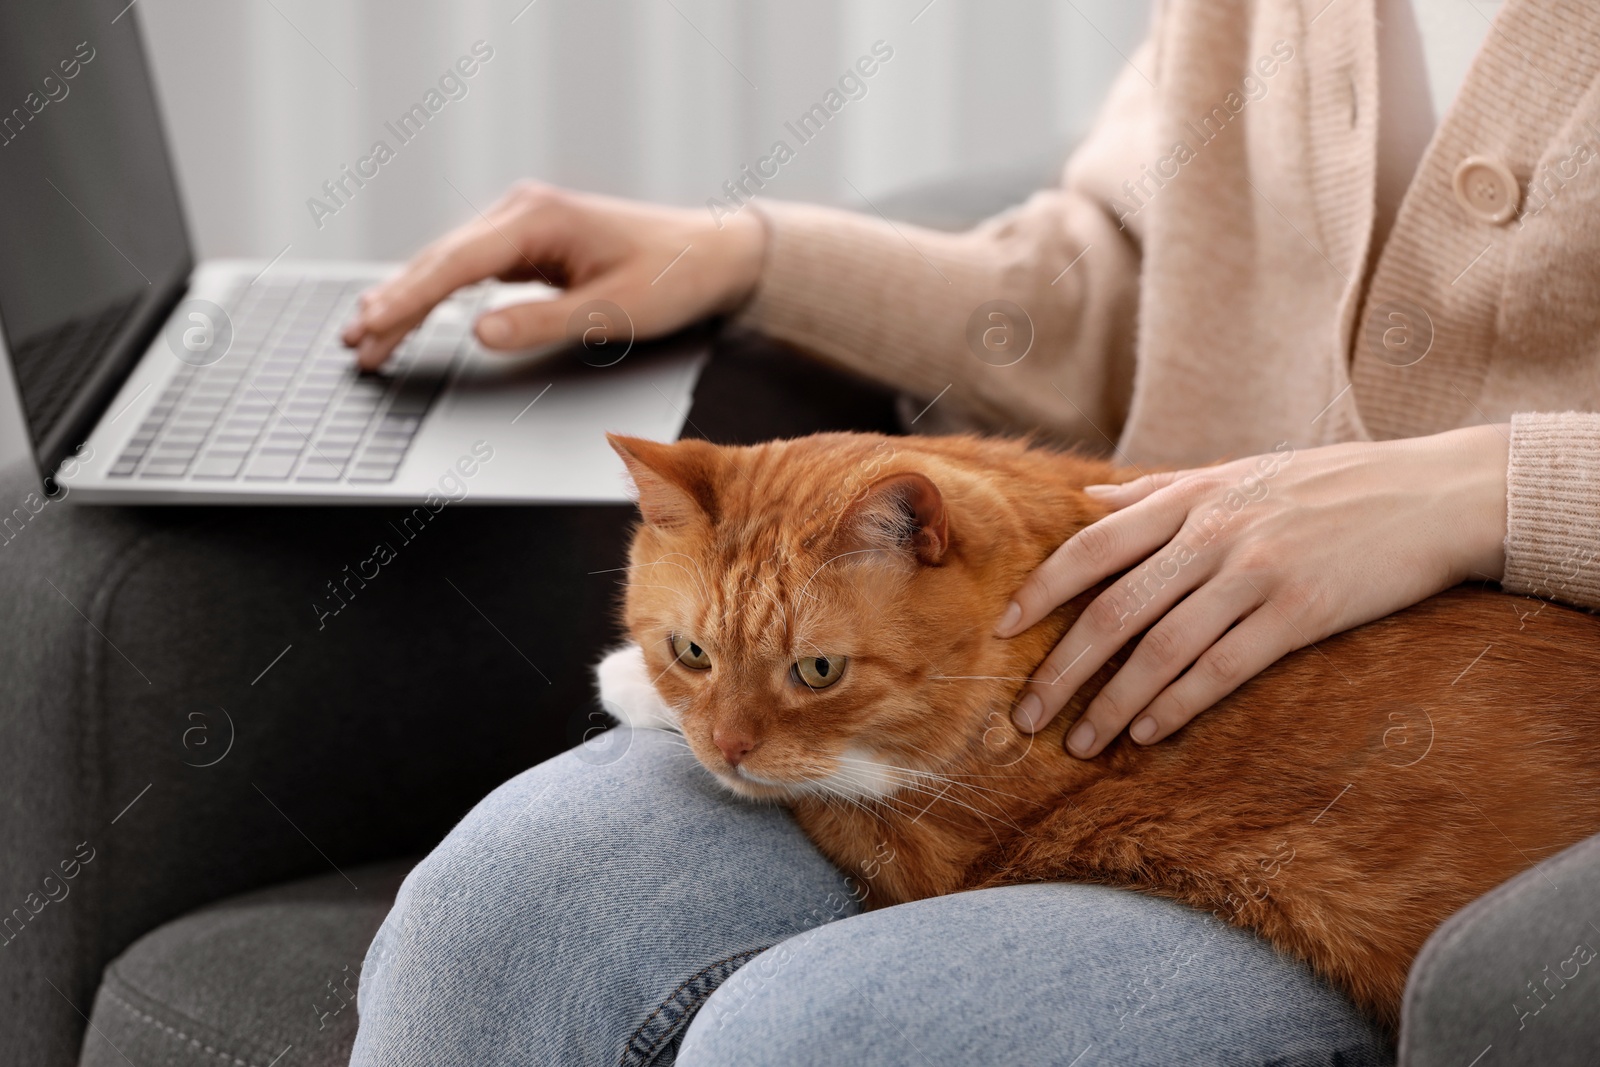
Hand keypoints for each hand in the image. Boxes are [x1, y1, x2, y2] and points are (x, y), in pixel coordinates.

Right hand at [341, 182, 767, 369]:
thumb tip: (479, 332)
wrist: (712, 254)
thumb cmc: (672, 277)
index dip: (408, 300)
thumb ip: (543, 322)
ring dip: (407, 297)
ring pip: (447, 262)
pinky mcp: (529, 239)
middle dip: (394, 303)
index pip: (455, 264)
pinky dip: (435, 290)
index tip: (373, 326)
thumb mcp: (612, 310)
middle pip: (440, 260)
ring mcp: (523, 222)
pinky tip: (409, 309)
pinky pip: (468, 266)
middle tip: (355, 343)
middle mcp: (523, 211)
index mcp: (537, 218)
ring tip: (367, 333)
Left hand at [995, 424, 1510, 756]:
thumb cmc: (1330, 484)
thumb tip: (1087, 502)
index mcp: (1191, 496)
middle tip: (1023, 713)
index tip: (1002, 630)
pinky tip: (1147, 734)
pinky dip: (1178, 705)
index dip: (1041, 590)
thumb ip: (1158, 490)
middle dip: (1061, 668)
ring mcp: (1255, 573)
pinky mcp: (1300, 613)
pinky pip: (1222, 669)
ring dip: (1112, 704)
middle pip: (1113, 609)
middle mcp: (1213, 533)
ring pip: (1160, 650)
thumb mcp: (1237, 470)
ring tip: (1079, 742)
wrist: (1433, 493)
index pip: (1092, 546)